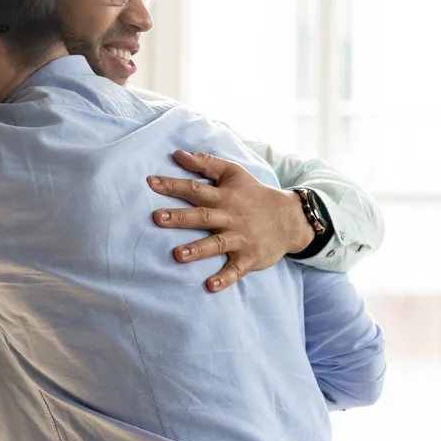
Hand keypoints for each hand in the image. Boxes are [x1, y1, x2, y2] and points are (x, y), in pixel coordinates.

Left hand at [148, 150, 314, 292]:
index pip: (195, 188)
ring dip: (197, 250)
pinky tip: (210, 286)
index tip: (150, 182)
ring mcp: (241, 239)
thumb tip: (178, 154)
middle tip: (157, 218)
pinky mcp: (250, 258)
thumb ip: (206, 163)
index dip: (173, 185)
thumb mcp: (233, 173)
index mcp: (224, 196)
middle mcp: (231, 217)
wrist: (290, 218)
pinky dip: (225, 278)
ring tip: (177, 255)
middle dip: (180, 217)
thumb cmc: (254, 194)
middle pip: (202, 217)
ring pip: (217, 244)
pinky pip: (236, 270)